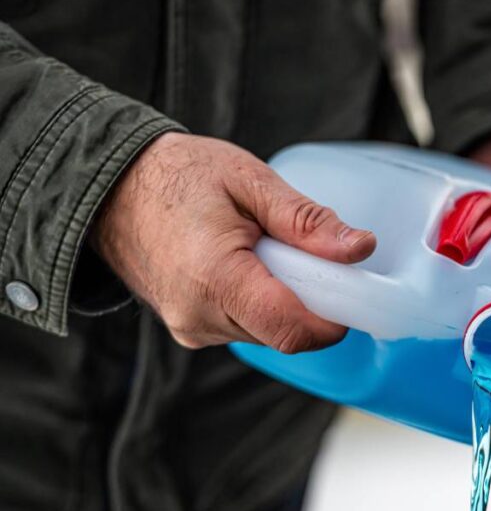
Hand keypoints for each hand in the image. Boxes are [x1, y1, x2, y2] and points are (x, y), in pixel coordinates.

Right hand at [92, 132, 375, 352]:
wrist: (109, 188)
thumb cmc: (178, 176)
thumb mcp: (250, 181)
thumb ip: (307, 221)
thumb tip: (361, 249)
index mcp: (215, 278)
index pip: (292, 329)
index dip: (333, 319)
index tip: (350, 290)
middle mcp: (200, 316)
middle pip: (285, 334)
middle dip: (311, 303)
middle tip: (306, 256)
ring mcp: (192, 329)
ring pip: (268, 333)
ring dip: (285, 301)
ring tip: (265, 252)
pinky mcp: (190, 330)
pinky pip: (246, 328)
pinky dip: (262, 304)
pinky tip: (247, 266)